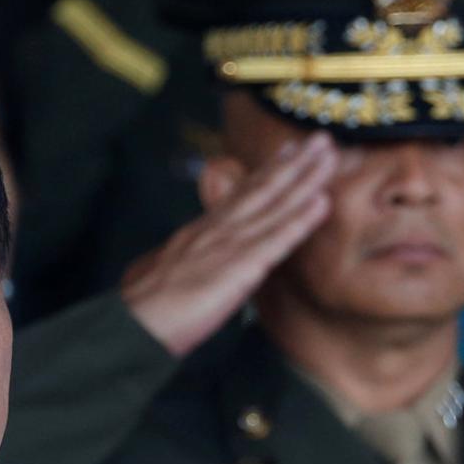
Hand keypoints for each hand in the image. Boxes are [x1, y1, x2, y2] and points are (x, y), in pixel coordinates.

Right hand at [122, 132, 337, 356]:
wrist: (133, 325)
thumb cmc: (144, 309)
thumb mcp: (160, 273)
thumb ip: (177, 263)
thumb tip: (164, 262)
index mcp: (199, 235)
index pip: (238, 198)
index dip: (266, 173)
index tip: (288, 153)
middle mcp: (215, 231)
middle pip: (260, 191)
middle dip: (293, 163)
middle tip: (320, 138)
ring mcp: (227, 246)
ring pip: (272, 206)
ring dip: (304, 179)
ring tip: (330, 155)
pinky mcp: (237, 268)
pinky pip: (275, 240)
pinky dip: (299, 220)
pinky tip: (321, 203)